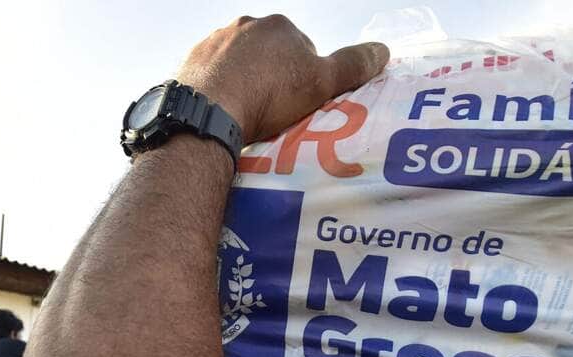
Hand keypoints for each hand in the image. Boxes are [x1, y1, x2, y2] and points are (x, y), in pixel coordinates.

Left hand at [176, 15, 388, 143]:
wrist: (208, 110)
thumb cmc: (268, 95)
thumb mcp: (320, 83)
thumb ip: (352, 66)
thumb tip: (383, 51)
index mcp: (277, 25)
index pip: (302, 49)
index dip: (304, 78)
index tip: (299, 104)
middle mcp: (243, 26)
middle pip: (267, 55)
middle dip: (272, 79)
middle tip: (273, 113)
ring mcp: (212, 43)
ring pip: (237, 65)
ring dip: (243, 84)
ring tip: (247, 116)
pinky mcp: (189, 64)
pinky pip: (211, 78)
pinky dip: (218, 92)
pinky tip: (222, 114)